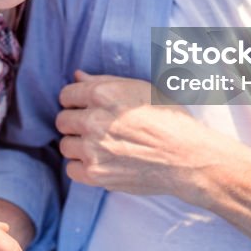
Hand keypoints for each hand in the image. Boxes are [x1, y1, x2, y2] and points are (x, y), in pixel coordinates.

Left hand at [55, 71, 222, 202]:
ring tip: (100, 146)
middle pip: (62, 120)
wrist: (188, 158)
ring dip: (78, 145)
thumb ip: (105, 81)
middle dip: (75, 123)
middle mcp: (94, 120)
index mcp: (104, 94)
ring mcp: (93, 149)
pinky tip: (100, 162)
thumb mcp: (141, 88)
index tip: (86, 108)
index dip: (76, 101)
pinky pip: (71, 169)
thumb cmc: (170, 119)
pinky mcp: (96, 174)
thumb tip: (77, 75)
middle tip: (95, 128)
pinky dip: (82, 167)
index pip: (67, 95)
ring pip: (65, 145)